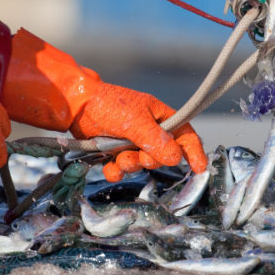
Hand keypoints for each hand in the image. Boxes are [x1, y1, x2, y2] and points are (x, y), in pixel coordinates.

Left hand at [2, 29, 206, 181]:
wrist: (75, 106)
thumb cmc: (108, 104)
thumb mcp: (136, 121)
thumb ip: (156, 141)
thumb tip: (175, 158)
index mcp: (160, 116)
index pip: (185, 134)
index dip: (194, 151)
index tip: (200, 169)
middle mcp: (149, 130)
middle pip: (163, 155)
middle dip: (151, 160)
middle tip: (139, 157)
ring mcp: (131, 141)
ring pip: (142, 163)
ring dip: (132, 165)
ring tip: (119, 159)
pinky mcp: (114, 150)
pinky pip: (123, 168)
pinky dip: (116, 170)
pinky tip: (108, 166)